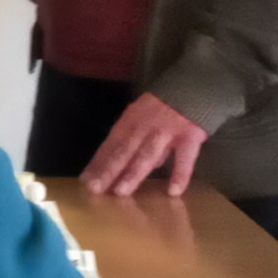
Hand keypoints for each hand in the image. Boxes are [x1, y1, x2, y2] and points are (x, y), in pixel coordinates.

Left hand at [81, 92, 208, 196]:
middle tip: (95, 189)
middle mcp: (144, 128)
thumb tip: (120, 167)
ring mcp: (167, 132)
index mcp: (130, 122)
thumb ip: (132, 140)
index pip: (110, 145)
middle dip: (109, 170)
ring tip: (121, 192)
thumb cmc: (162, 106)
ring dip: (134, 173)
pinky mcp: (189, 136)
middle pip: (124, 151)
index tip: (84, 181)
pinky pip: (185, 157)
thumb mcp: (140, 116)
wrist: (193, 86)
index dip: (97, 163)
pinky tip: (174, 191)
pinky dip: (180, 174)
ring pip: (147, 154)